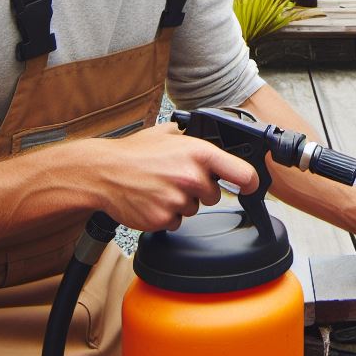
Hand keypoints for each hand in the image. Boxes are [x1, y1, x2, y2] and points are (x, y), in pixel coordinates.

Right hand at [84, 124, 257, 232]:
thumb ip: (194, 138)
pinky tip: (153, 199)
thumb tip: (214, 137)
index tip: (251, 186)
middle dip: (201, 189)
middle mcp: (192, 177)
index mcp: (199, 153)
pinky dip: (167, 214)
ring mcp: (178, 200)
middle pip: (214, 194)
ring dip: (182, 201)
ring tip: (160, 186)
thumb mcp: (170, 133)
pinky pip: (176, 222)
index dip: (250, 182)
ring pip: (194, 208)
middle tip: (177, 178)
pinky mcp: (163, 219)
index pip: (241, 173)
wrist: (103, 172)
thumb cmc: (134, 152)